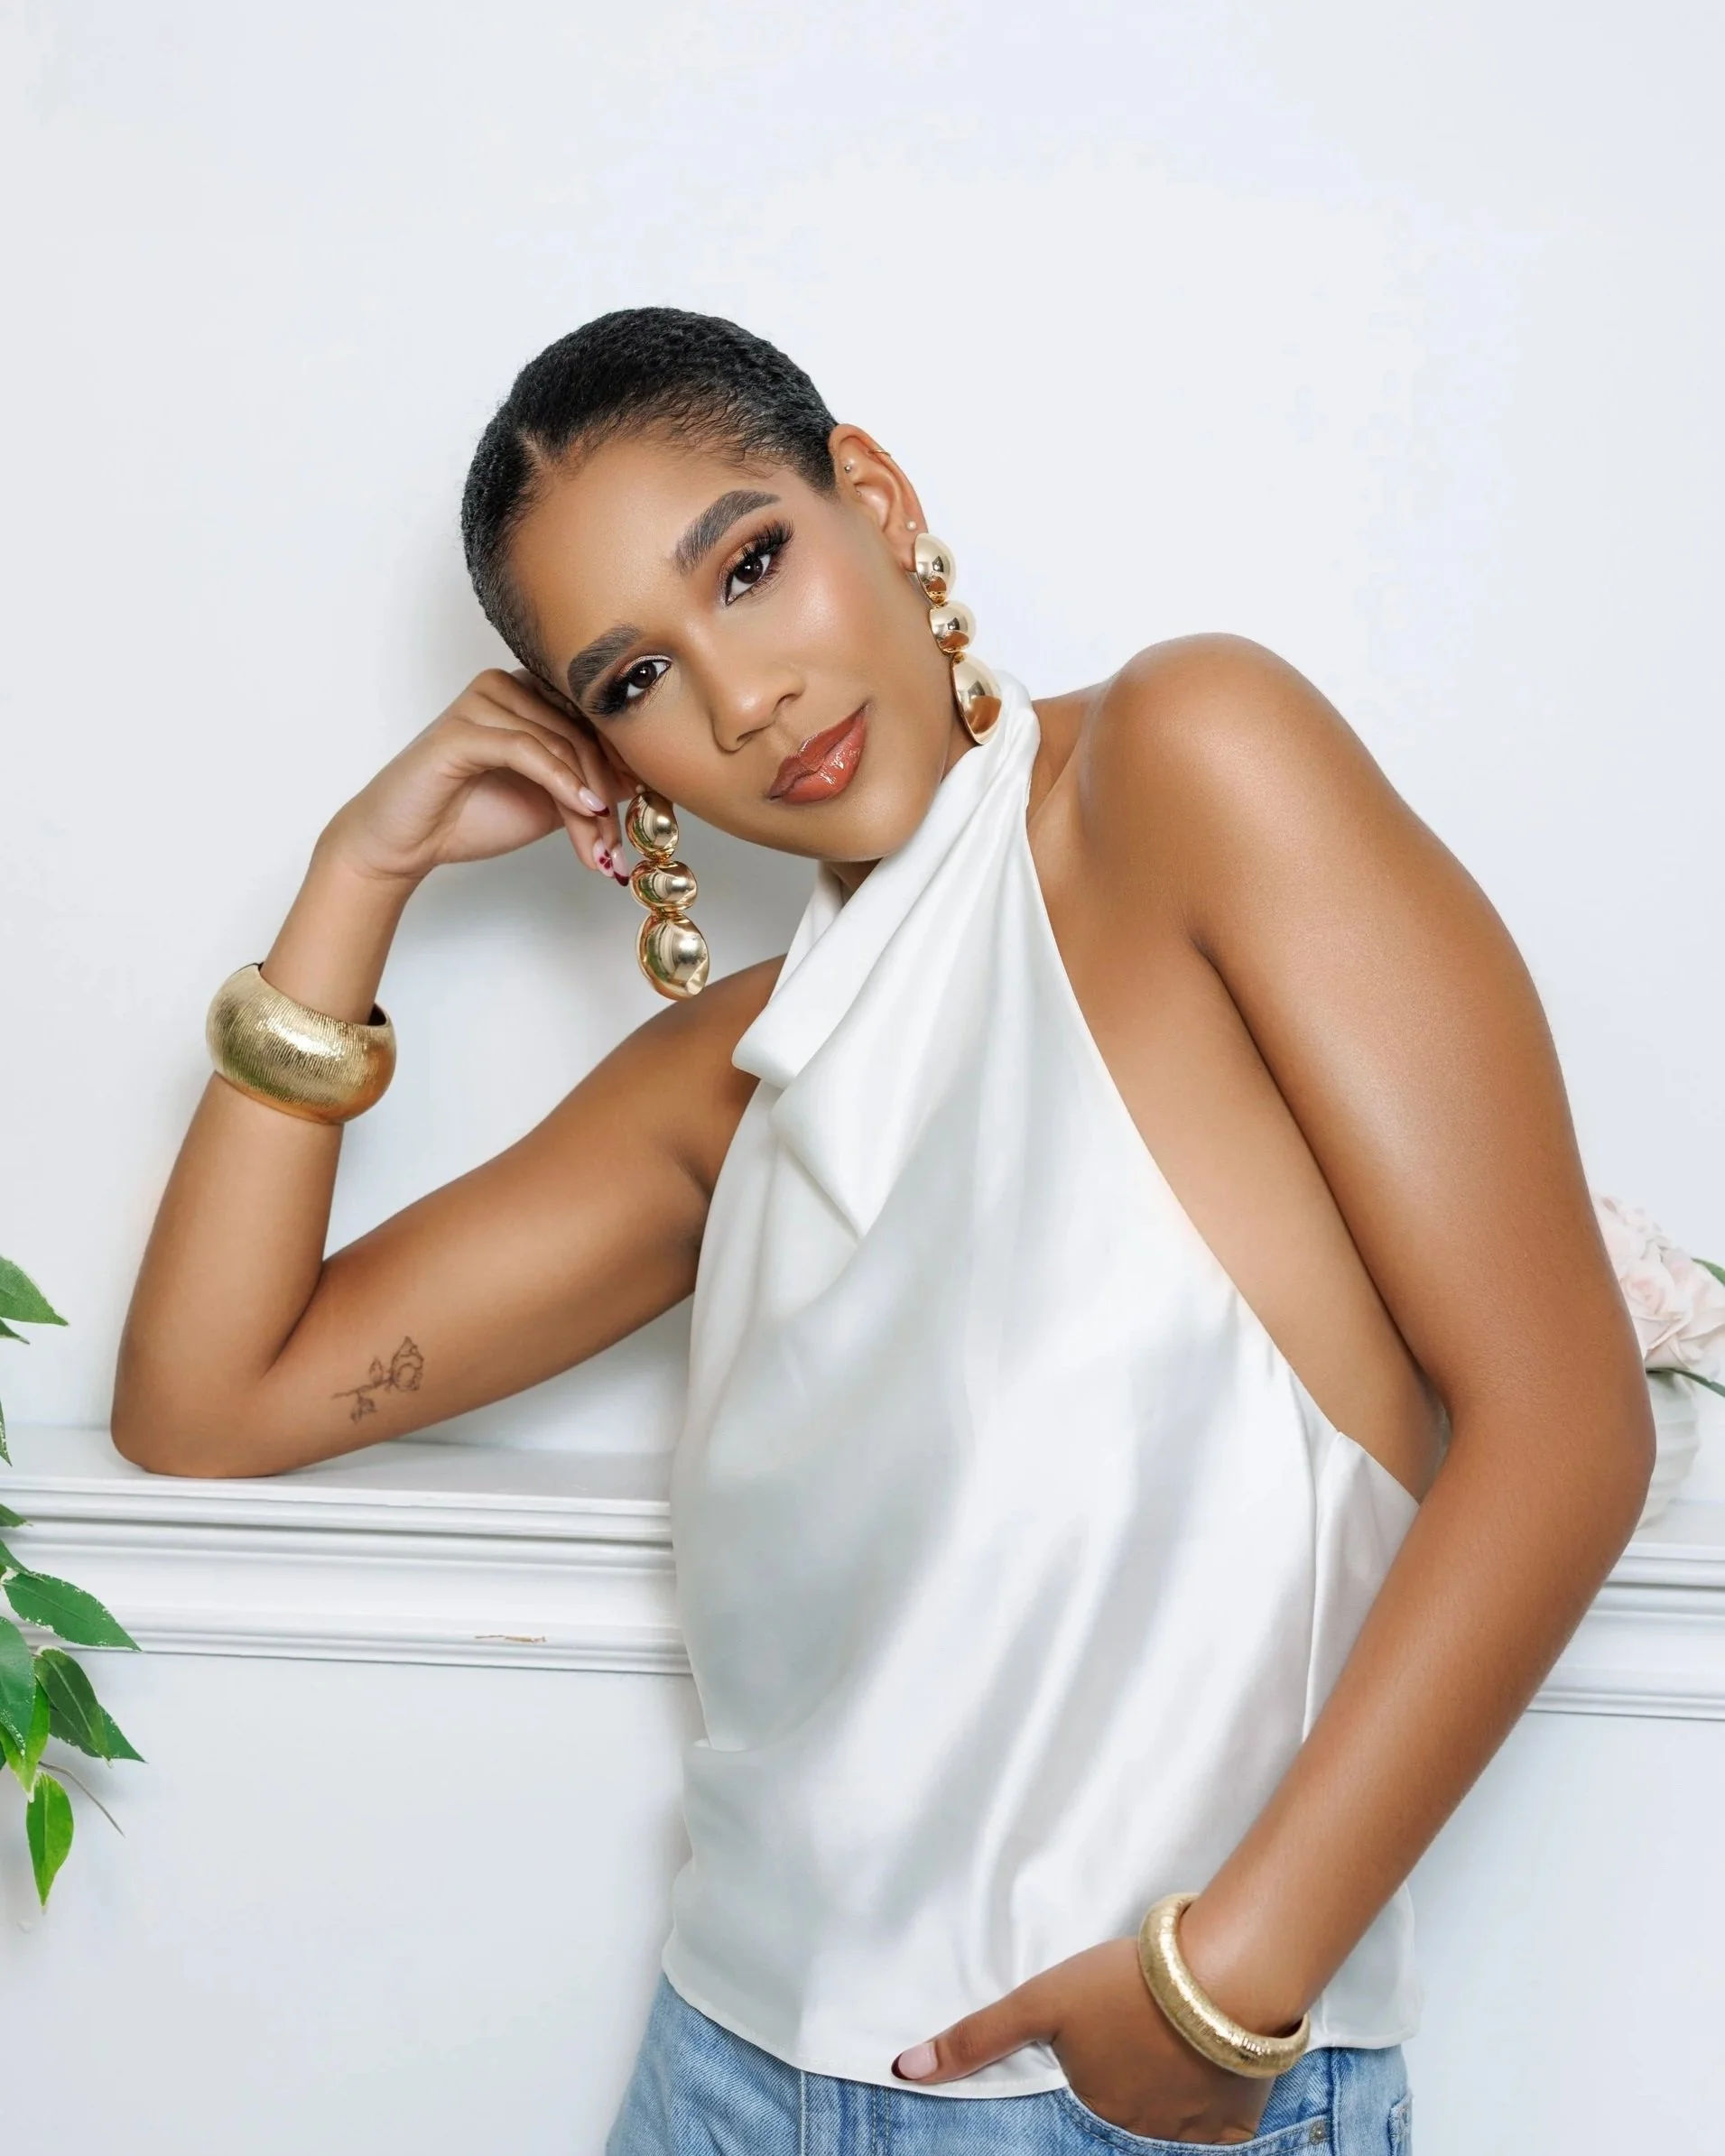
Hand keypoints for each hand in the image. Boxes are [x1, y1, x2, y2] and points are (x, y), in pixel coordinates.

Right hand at [323, 668, 630, 886]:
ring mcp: (481, 702)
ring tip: (598, 848)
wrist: (408, 843)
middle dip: (607, 794)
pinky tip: (585, 809)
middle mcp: (507, 686)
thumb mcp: (550, 801)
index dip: (625, 767)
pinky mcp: (461, 729)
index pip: (594, 720)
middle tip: (617, 846)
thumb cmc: (471, 815)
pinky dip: (561, 782)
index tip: (649, 815)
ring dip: (588, 801)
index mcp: (530, 694)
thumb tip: (646, 781)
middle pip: (582, 732)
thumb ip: (591, 784)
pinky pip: (527, 749)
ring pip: (561, 744)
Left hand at [892, 1937, 1270, 2145]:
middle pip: (1130, 2094)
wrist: (1220, 1981)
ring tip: (1181, 2023)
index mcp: (1094, 2105)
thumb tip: (904, 2070)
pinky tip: (1211, 2055)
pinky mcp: (1236, 2127)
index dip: (1099, 2042)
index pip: (1089, 2080)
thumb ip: (977, 2036)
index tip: (1115, 2016)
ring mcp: (1189, 2134)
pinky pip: (1222, 2124)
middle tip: (1147, 2013)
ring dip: (1174, 2072)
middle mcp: (1138, 2132)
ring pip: (1174, 2105)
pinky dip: (1217, 2093)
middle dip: (1134, 2059)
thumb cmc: (1125, 1985)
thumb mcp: (1041, 2000)